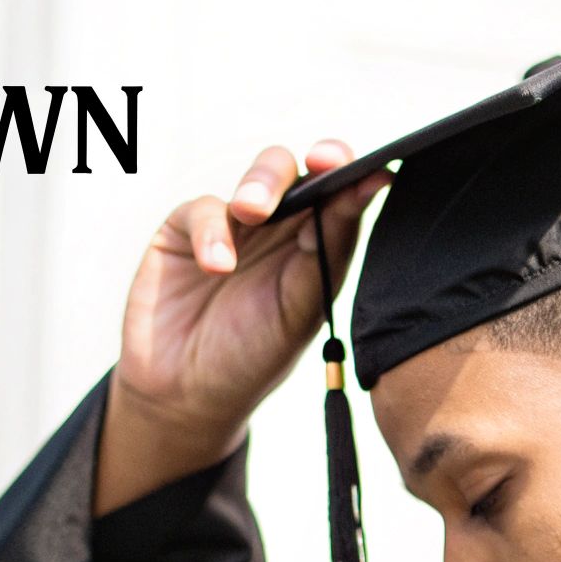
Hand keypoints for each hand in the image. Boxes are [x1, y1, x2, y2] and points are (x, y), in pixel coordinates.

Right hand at [94, 140, 391, 516]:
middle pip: (300, 173)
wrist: (184, 396)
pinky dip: (211, 231)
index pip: (341, 197)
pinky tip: (216, 265)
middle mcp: (279, 230)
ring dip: (261, 184)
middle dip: (308, 167)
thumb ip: (329, 246)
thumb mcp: (299, 309)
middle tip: (318, 165)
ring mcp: (232, 227)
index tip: (372, 169)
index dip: (356, 174)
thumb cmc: (251, 357)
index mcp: (316, 246)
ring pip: (257, 177)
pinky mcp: (185, 231)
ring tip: (253, 211)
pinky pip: (202, 210)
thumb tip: (375, 183)